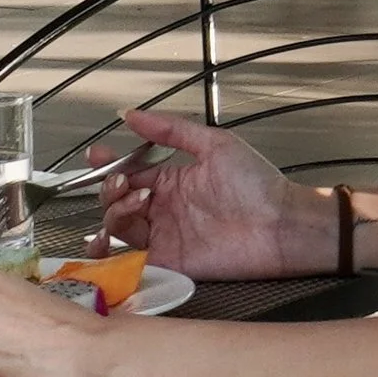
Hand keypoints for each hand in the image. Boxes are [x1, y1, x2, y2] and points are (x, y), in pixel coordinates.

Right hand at [90, 108, 322, 279]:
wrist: (280, 225)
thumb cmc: (256, 184)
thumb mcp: (214, 144)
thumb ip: (170, 130)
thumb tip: (132, 113)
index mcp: (172, 180)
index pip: (129, 172)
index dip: (108, 164)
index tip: (97, 155)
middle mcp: (164, 209)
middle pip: (116, 201)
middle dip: (110, 189)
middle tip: (123, 182)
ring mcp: (165, 237)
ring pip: (119, 228)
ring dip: (115, 214)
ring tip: (137, 204)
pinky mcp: (169, 263)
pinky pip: (131, 261)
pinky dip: (111, 255)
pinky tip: (106, 242)